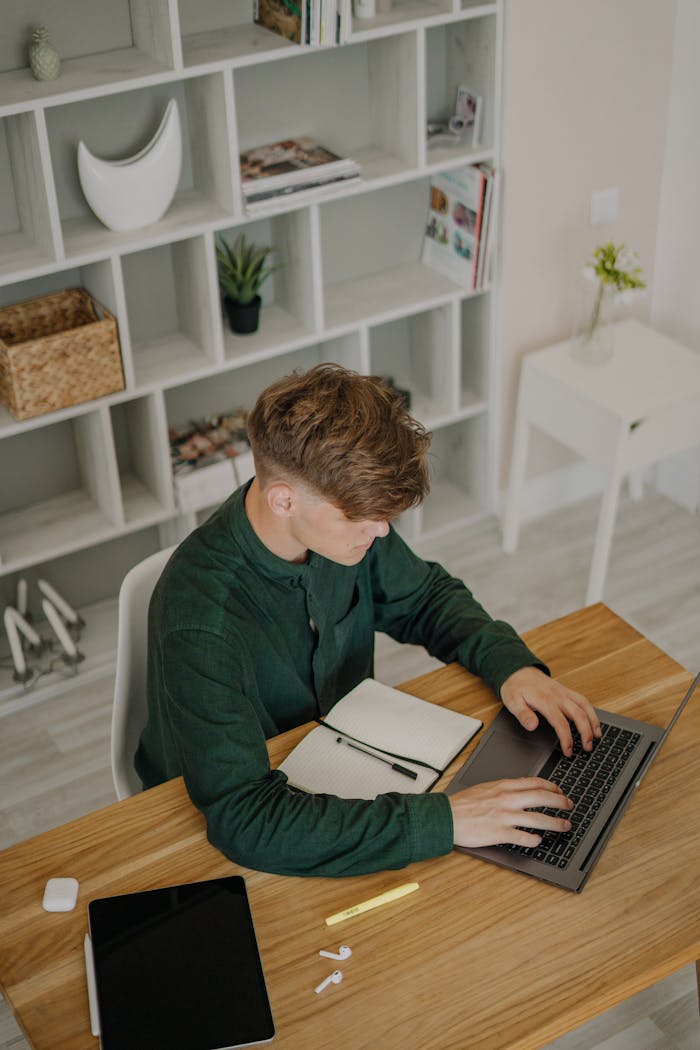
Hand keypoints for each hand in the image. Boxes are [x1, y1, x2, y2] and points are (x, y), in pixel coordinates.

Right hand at [449, 778, 572, 848]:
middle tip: (569, 806)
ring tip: (565, 825)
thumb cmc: (462, 804)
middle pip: (542, 797)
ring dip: (555, 822)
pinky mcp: (500, 833)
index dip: (552, 786)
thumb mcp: (485, 788)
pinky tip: (539, 840)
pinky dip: (534, 839)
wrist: (447, 816)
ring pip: (538, 818)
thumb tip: (520, 790)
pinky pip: (523, 837)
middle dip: (560, 801)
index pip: (535, 782)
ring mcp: (504, 816)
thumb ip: (503, 789)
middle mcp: (507, 799)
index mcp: (503, 786)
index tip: (560, 791)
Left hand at [500, 666, 601, 756]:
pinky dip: (591, 711)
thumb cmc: (516, 687)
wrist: (519, 671)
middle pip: (579, 715)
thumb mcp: (512, 702)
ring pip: (585, 706)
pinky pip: (582, 700)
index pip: (561, 723)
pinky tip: (593, 721)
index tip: (568, 751)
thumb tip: (532, 726)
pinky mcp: (566, 691)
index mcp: (545, 700)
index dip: (567, 739)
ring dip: (593, 721)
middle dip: (586, 733)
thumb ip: (523, 715)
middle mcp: (558, 696)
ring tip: (598, 736)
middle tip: (588, 748)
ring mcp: (564, 692)